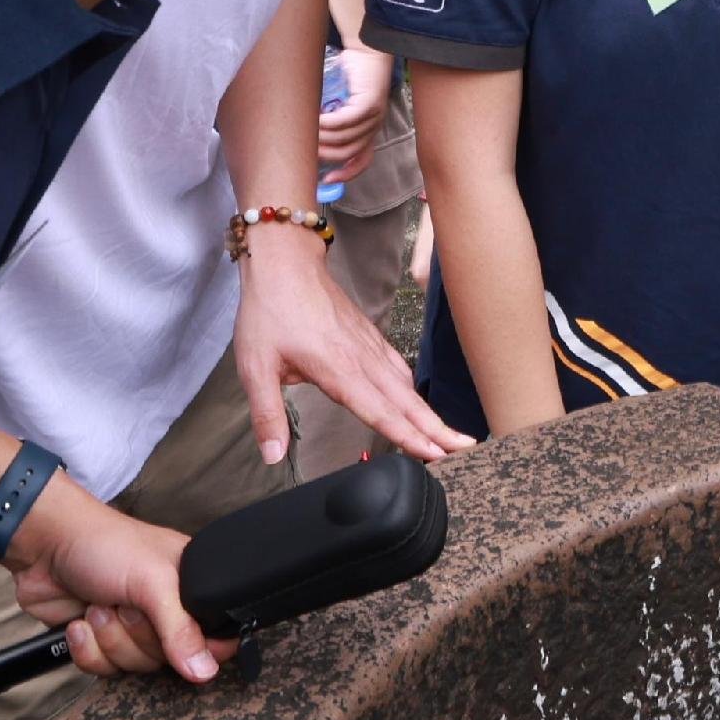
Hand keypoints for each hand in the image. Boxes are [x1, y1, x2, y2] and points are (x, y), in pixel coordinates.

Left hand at [3, 488, 219, 683]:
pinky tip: (79, 622)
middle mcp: (166, 612)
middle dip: (138, 635)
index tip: (177, 637)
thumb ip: (182, 628)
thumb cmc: (106, 546)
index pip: (216, 639)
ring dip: (109, 638)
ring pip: (135, 666)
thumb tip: (206, 671)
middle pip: (170, 659)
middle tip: (124, 603)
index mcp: (192, 589)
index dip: (200, 648)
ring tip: (98, 605)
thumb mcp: (153, 581)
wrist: (44, 546)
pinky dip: (87, 648)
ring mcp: (132, 628)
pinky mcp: (100, 641)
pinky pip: (104, 669)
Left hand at [229, 224, 462, 465]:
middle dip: (437, 428)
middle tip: (465, 449)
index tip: (434, 453)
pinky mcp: (369, 336)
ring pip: (406, 385)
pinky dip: (413, 388)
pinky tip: (414, 398)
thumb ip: (267, 415)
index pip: (380, 412)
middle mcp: (362, 360)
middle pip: (406, 401)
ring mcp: (369, 346)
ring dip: (429, 411)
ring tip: (450, 434)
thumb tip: (273, 456)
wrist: (284, 263)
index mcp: (338, 370)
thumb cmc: (269, 311)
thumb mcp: (254, 367)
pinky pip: (398, 367)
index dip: (408, 436)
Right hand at [317, 46, 391, 183]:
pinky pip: (347, 120)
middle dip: (327, 155)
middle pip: (350, 152)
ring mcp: (374, 115)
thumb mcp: (339, 103)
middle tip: (306, 151)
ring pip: (347, 137)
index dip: (347, 173)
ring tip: (306, 134)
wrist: (365, 50)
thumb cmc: (350, 75)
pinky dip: (330, 123)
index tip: (328, 180)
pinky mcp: (370, 102)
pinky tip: (316, 120)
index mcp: (369, 130)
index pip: (363, 160)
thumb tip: (307, 136)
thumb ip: (331, 121)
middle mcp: (374, 126)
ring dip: (324, 139)